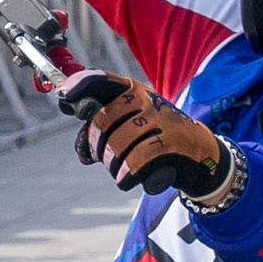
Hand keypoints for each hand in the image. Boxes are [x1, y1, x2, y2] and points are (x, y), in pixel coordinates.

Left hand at [62, 73, 234, 200]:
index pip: (103, 80)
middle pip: (101, 120)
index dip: (80, 86)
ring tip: (120, 170)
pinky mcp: (172, 143)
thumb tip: (79, 141)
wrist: (199, 156)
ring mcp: (160, 120)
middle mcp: (146, 100)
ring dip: (111, 165)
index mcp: (133, 91)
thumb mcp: (130, 125)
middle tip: (101, 157)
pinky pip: (136, 161)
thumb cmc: (156, 140)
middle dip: (94, 145)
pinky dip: (126, 175)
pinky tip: (125, 180)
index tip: (63, 97)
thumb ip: (102, 126)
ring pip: (116, 144)